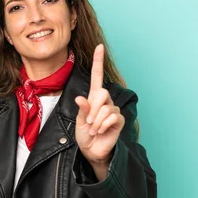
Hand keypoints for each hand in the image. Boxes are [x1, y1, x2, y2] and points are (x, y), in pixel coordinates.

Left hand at [74, 44, 124, 167]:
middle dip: (92, 109)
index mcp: (93, 98)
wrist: (91, 151)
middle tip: (88, 123)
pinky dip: (103, 126)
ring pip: (105, 108)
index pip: (97, 76)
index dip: (98, 62)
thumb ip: (82, 109)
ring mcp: (113, 110)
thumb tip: (81, 98)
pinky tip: (101, 132)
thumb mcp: (79, 121)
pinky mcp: (119, 120)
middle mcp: (105, 101)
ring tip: (94, 130)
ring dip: (95, 122)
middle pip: (102, 92)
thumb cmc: (85, 135)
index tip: (99, 47)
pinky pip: (112, 117)